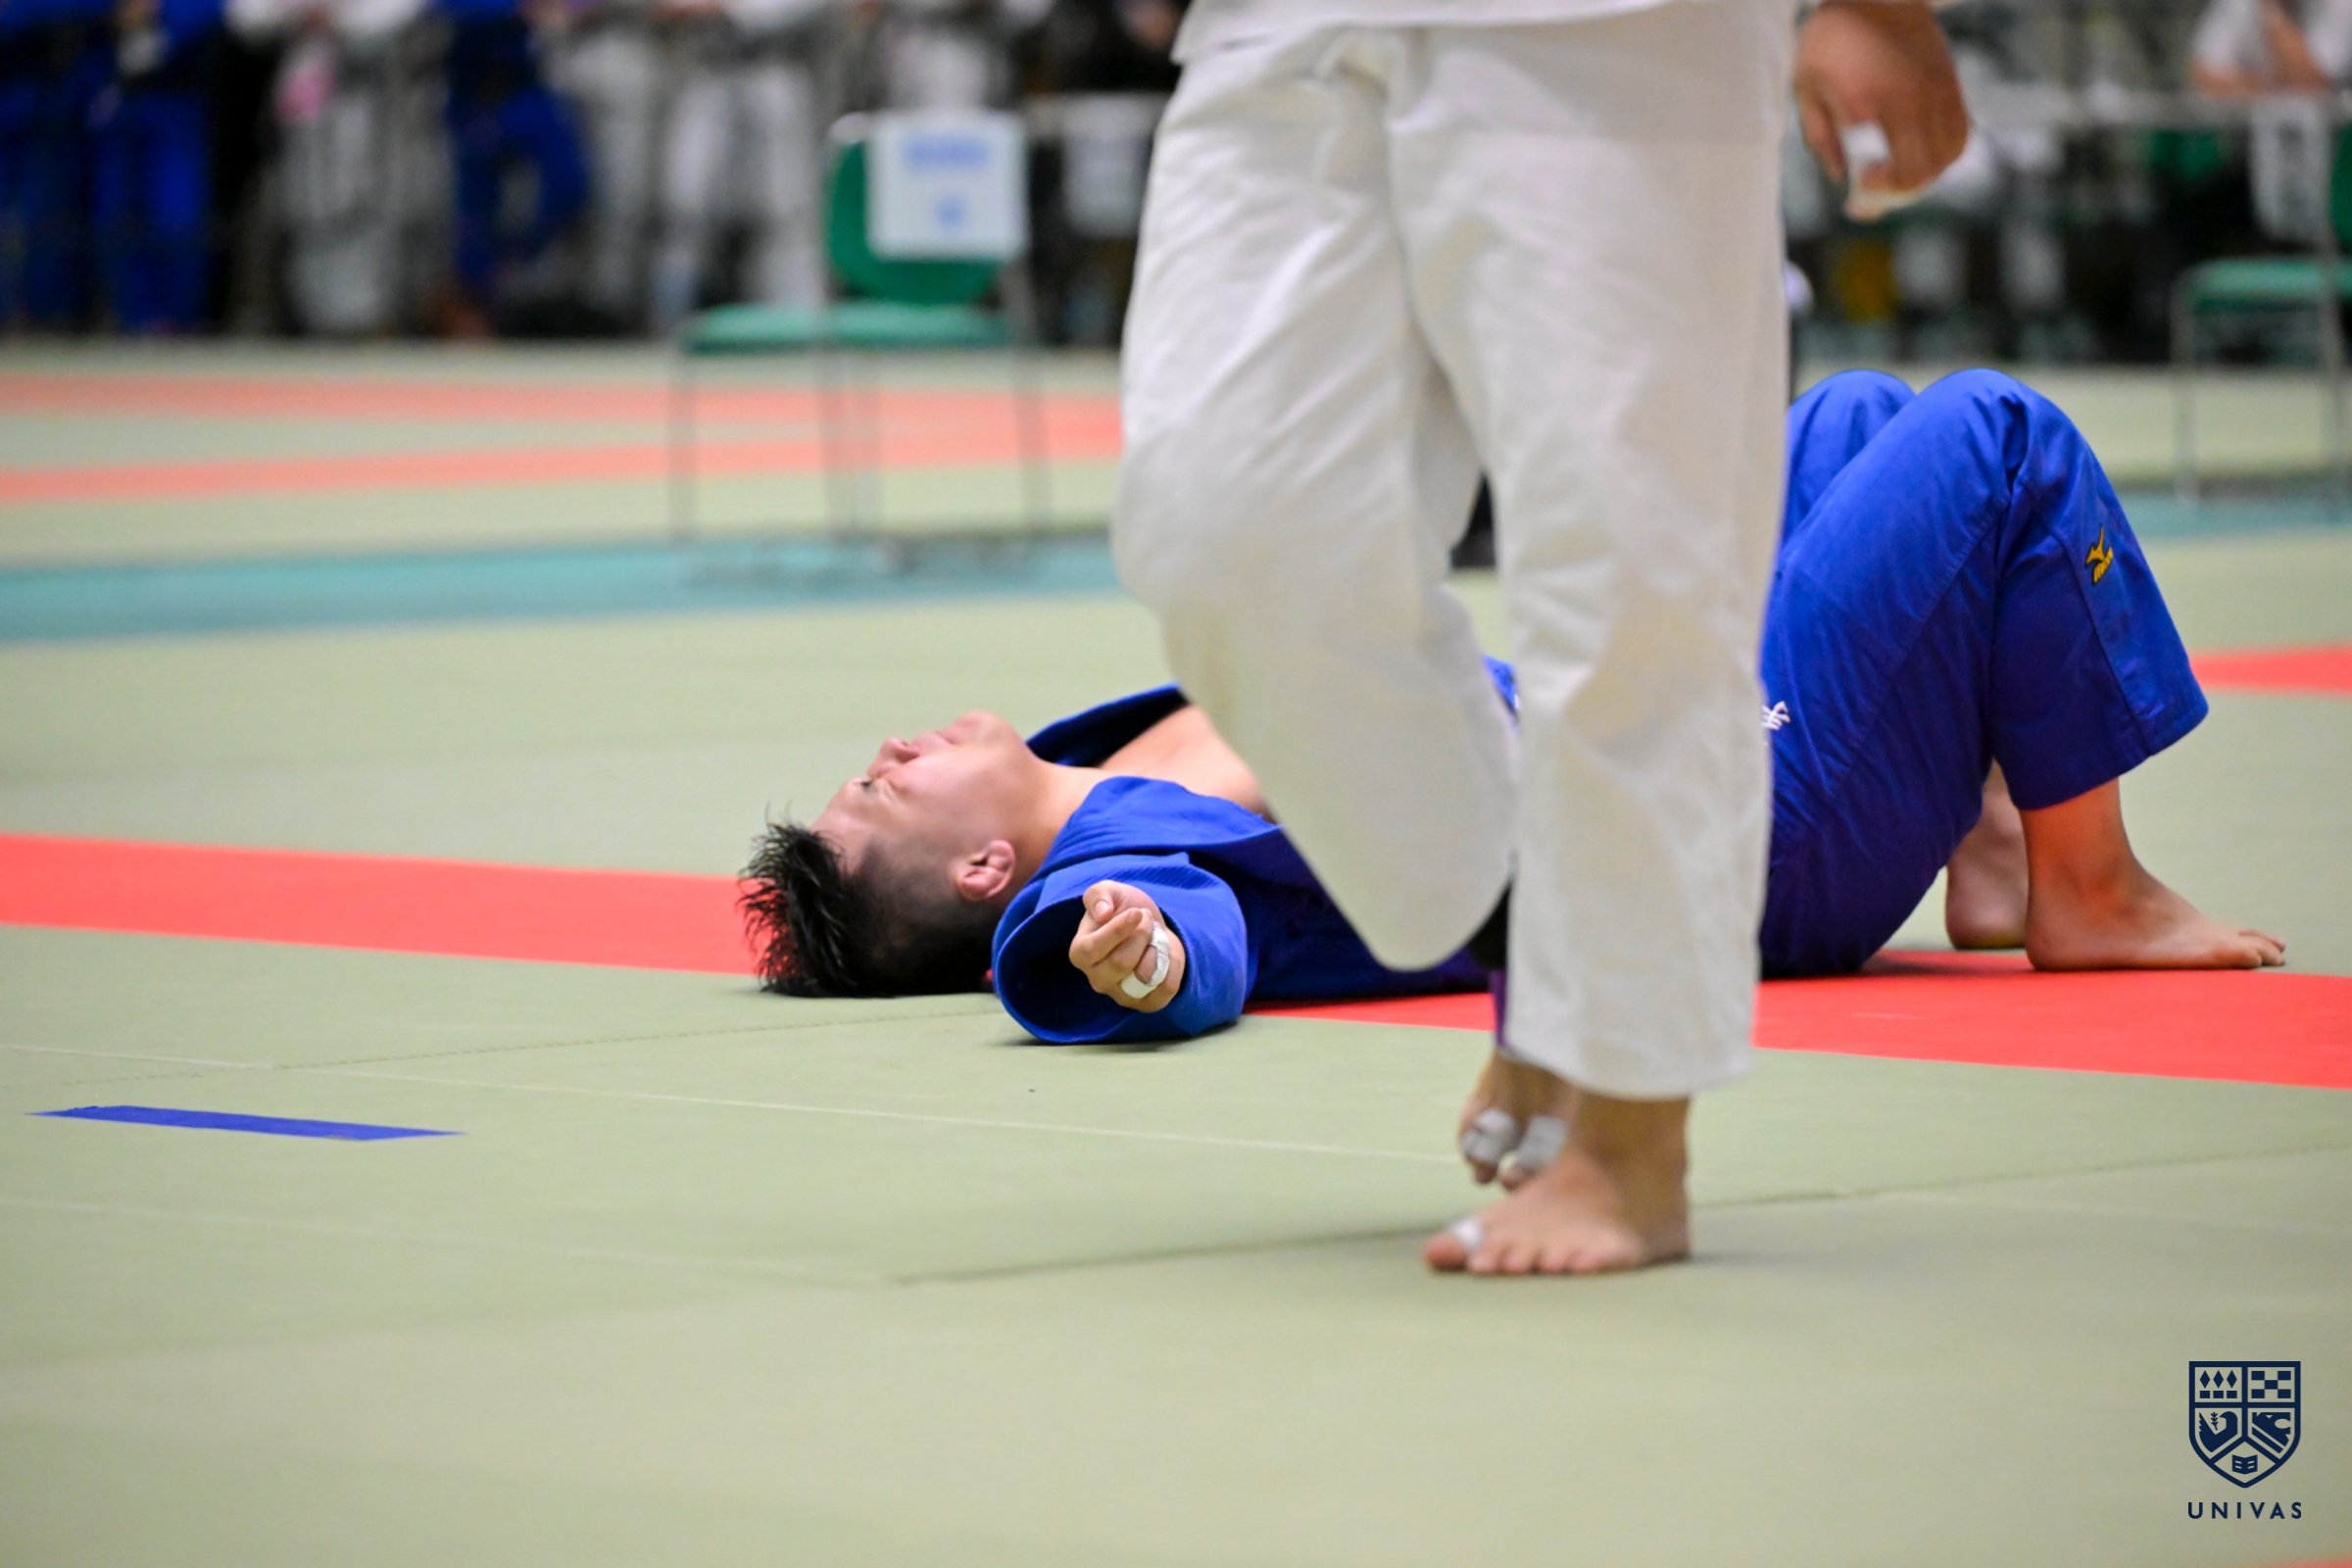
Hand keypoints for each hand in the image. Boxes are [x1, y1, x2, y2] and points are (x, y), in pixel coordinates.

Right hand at [1069, 880, 1185, 1012]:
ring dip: (1157, 948)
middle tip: (1147, 920)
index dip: (1118, 930)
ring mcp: (1121, 995)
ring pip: (1144, 976)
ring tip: (1155, 937)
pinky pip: (1165, 988)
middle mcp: (1097, 980)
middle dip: (1141, 935)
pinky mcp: (1146, 1004)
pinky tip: (1166, 953)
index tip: (1137, 912)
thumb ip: (1099, 895)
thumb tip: (1102, 912)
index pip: (1094, 949)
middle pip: (1121, 962)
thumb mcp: (1110, 892)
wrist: (1152, 928)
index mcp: (1080, 953)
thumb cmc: (1125, 910)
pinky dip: (1173, 965)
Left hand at [1794, 2, 1969, 196]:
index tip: (1859, 188)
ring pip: (1949, 154)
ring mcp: (1938, 91)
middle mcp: (1914, 101)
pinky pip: (1959, 131)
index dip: (1880, 193)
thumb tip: (1841, 176)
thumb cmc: (1832, 38)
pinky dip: (1943, 152)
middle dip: (1898, 192)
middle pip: (1925, 171)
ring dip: (1924, 174)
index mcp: (1875, 105)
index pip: (1896, 172)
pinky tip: (1920, 153)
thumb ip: (1820, 137)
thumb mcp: (1806, 86)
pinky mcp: (1950, 82)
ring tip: (1896, 172)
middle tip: (1873, 189)